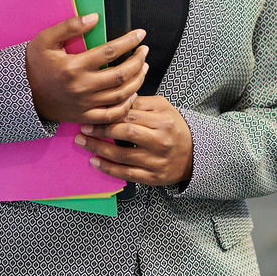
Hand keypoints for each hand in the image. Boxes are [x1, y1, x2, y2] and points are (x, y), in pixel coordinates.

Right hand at [25, 14, 148, 124]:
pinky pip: (112, 115)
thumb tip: (95, 17)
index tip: (140, 34)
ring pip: (121, 94)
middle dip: (138, 61)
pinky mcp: (85, 117)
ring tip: (143, 67)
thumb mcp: (45, 39)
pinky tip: (133, 94)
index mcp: (74, 66)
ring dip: (137, 80)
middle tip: (144, 51)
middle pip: (121, 74)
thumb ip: (70, 26)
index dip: (129, 41)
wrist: (23, 94)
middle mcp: (82, 87)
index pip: (110, 51)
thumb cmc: (35, 64)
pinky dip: (126, 105)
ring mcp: (85, 104)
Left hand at [75, 95, 193, 187]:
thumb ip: (141, 103)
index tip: (92, 112)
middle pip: (125, 133)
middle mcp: (160, 141)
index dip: (109, 114)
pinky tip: (94, 161)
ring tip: (82, 142)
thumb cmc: (173, 127)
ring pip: (122, 155)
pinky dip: (108, 168)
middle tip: (83, 127)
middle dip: (101, 130)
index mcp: (163, 121)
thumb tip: (119, 98)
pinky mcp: (152, 177)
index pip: (130, 115)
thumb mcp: (164, 108)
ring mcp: (156, 161)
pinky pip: (126, 173)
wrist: (194, 154)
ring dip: (98, 148)